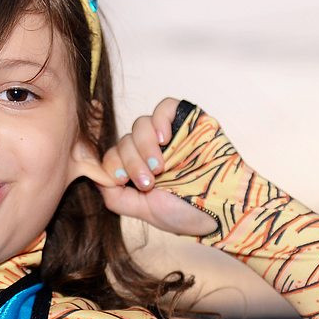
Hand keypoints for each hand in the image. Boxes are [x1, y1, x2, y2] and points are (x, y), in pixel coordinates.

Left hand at [91, 97, 216, 236]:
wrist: (222, 209)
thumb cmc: (185, 212)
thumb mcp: (142, 210)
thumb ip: (115, 196)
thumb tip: (96, 177)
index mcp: (138, 167)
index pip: (112, 155)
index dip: (112, 164)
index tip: (121, 178)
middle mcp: (150, 148)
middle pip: (124, 140)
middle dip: (132, 161)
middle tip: (150, 180)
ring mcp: (168, 133)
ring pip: (139, 124)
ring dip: (144, 145)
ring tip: (161, 165)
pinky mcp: (186, 120)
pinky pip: (164, 107)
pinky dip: (159, 119)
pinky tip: (164, 137)